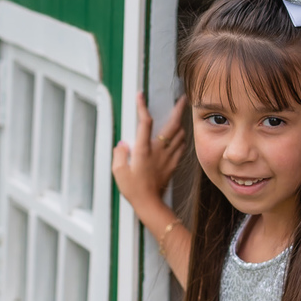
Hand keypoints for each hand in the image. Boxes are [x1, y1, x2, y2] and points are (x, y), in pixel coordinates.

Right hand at [112, 93, 187, 210]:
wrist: (149, 203)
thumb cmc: (133, 189)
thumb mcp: (118, 171)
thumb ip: (119, 154)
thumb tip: (122, 144)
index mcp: (143, 150)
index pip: (144, 123)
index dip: (142, 107)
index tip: (141, 96)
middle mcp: (158, 150)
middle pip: (172, 125)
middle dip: (178, 109)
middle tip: (182, 99)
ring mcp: (168, 157)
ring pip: (180, 135)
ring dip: (181, 123)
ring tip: (180, 117)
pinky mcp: (173, 164)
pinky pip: (181, 147)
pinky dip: (182, 139)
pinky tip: (180, 137)